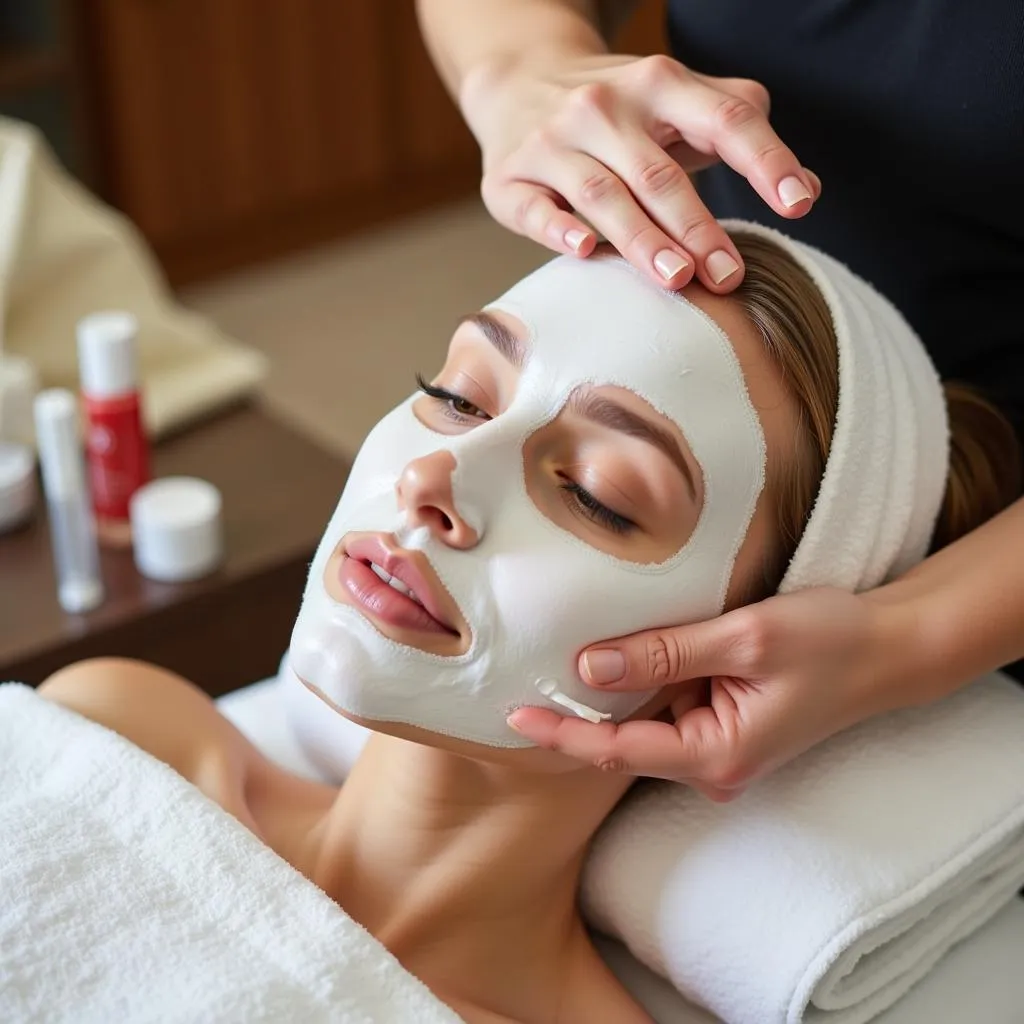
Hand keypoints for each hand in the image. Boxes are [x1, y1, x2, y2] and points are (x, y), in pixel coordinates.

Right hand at [461, 52, 820, 291]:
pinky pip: (535, 207)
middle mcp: (604, 107)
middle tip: (729, 276)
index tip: (798, 204)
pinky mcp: (510, 177)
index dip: (765, 160)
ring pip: (603, 194)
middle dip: (698, 227)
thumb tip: (808, 189)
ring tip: (677, 278)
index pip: (724, 118)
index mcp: (659, 84)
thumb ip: (736, 129)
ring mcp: (553, 142)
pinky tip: (585, 251)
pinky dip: (559, 227)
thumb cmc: (616, 109)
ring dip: (642, 238)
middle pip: (660, 173)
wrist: (518, 79)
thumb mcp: (676, 100)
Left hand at [507, 588, 913, 799]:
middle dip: (577, 709)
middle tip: (521, 670)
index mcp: (716, 754)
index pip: (617, 752)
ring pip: (645, 719)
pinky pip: (669, 705)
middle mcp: (712, 762)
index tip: (511, 716)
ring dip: (615, 687)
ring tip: (569, 645)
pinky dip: (645, 679)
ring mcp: (718, 745)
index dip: (561, 736)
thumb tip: (588, 668)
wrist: (887, 646)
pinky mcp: (724, 724)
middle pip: (624, 740)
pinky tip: (627, 646)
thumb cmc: (829, 641)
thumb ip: (665, 654)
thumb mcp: (743, 638)